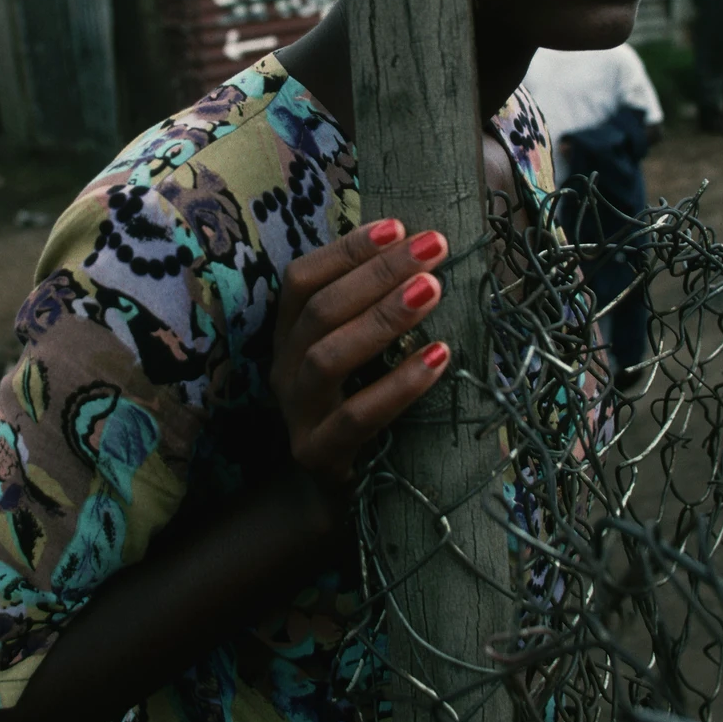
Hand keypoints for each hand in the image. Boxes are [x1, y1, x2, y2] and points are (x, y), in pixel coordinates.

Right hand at [269, 218, 452, 486]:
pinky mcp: (318, 456)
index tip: (401, 225)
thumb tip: (427, 253)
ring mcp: (297, 414)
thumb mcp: (359, 355)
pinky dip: (400, 385)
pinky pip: (357, 418)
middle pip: (320, 309)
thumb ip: (372, 310)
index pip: (302, 279)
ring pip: (328, 357)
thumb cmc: (358, 406)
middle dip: (378, 272)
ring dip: (382, 317)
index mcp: (288, 335)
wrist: (333, 496)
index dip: (348, 249)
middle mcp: (283, 368)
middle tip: (433, 248)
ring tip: (433, 289)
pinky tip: (439, 356)